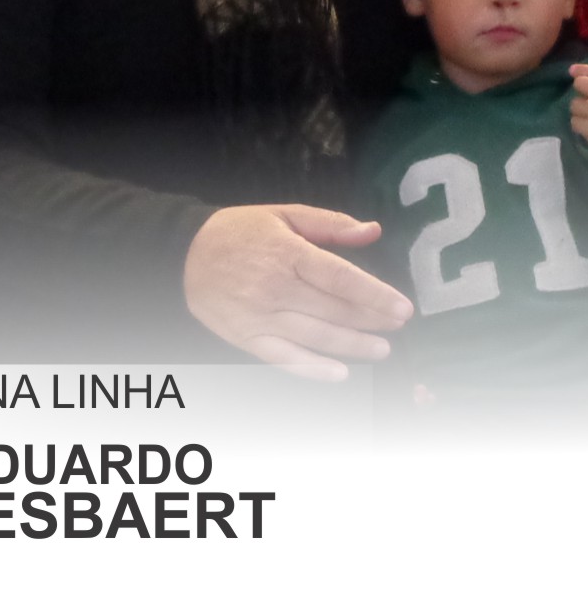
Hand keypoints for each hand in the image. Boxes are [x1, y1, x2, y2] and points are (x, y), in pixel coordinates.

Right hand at [183, 204, 412, 380]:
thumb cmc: (241, 232)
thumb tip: (374, 230)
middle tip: (398, 326)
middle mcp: (275, 288)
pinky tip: (339, 374)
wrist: (184, 255)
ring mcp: (259, 316)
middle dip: (371, 320)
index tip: (403, 308)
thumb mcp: (285, 214)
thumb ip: (331, 224)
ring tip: (381, 349)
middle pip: (333, 309)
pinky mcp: (246, 337)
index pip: (340, 278)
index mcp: (288, 253)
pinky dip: (312, 369)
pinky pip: (283, 358)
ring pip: (314, 336)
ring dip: (352, 346)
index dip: (375, 295)